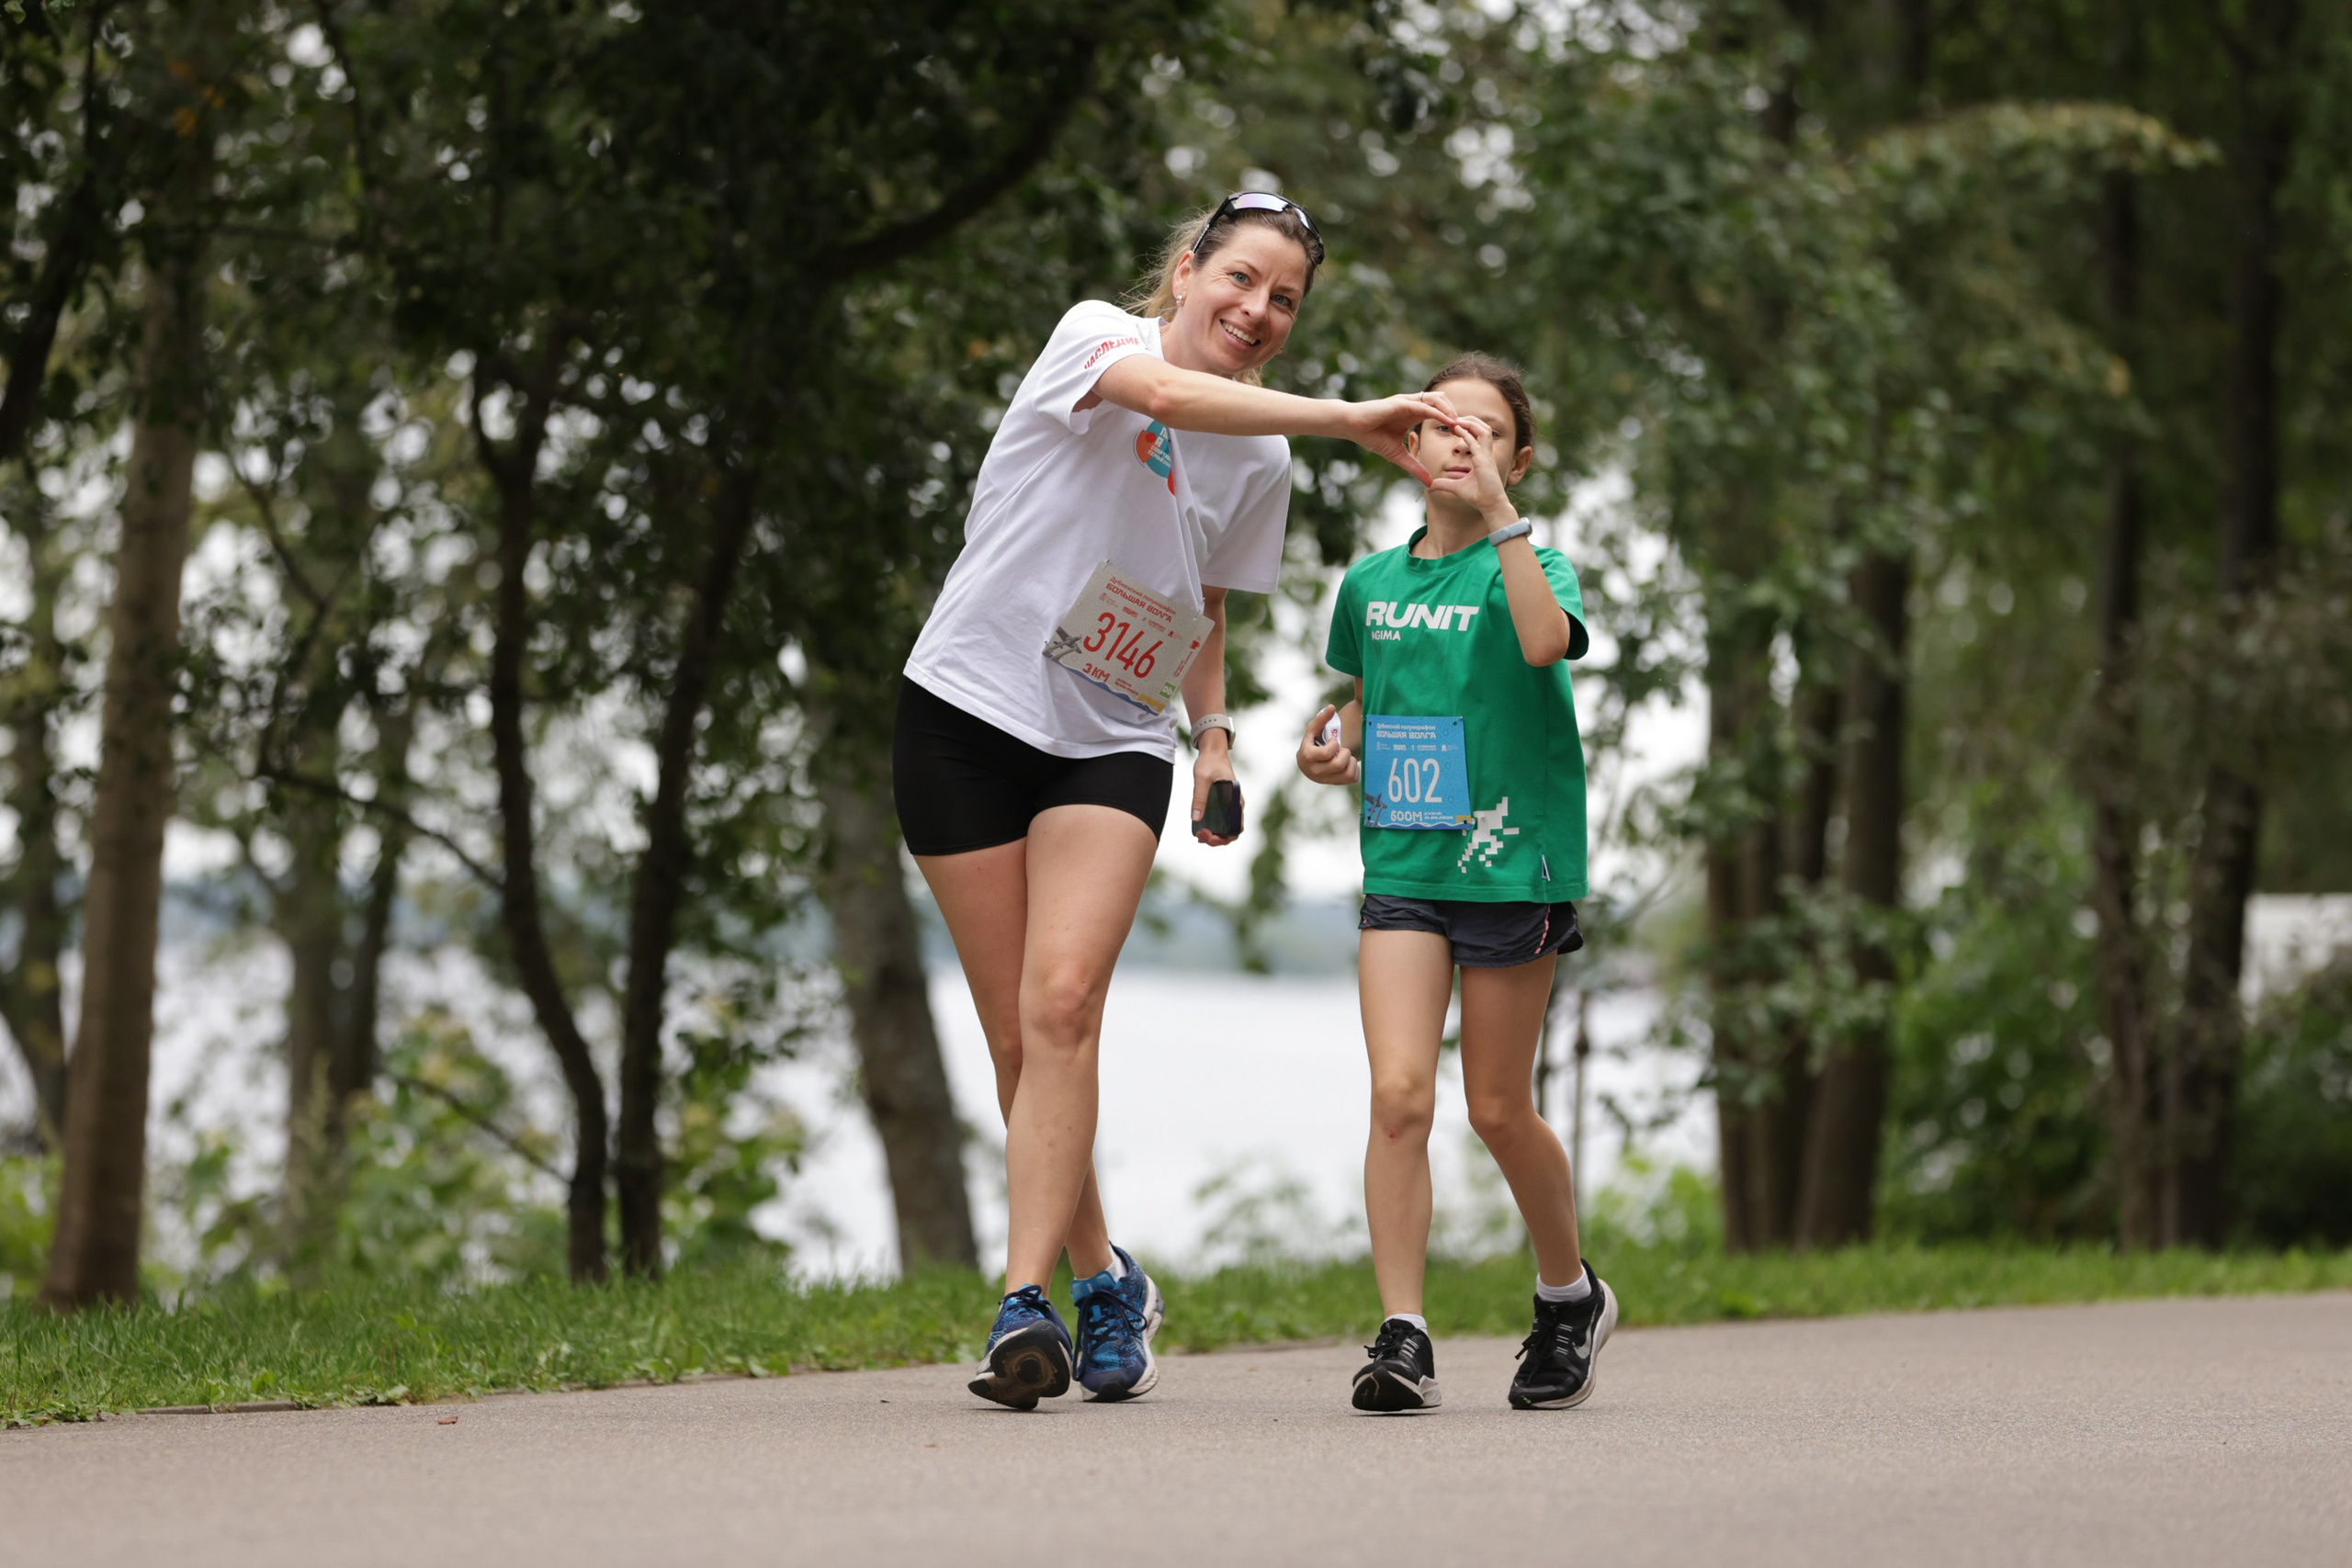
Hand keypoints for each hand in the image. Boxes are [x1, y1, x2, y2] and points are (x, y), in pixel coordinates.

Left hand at [1191, 742, 1239, 845]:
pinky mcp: (1222, 803)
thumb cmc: (1209, 762)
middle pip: (1231, 831)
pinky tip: (1199, 827)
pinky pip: (1220, 820)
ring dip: (1214, 835)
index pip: (1237, 827)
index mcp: (1236, 800)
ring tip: (1199, 835)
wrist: (1212, 751)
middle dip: (1217, 839)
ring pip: (1225, 827)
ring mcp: (1229, 805)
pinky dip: (1212, 827)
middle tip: (1200, 837)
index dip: (1225, 838)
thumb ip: (1199, 797)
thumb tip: (1196, 819)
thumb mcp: (1202, 779)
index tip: (1210, 836)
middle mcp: (1235, 805)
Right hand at [1296, 703, 1359, 785]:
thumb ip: (1322, 718)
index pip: (1327, 753)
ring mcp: (1326, 780)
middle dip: (1344, 753)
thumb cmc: (1312, 743)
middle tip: (1341, 750)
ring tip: (1344, 756)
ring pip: (1347, 773)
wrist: (1309, 764)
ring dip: (1350, 761)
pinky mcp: (1336, 784)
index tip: (1332, 741)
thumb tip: (1332, 707)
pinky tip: (1347, 763)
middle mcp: (1315, 772)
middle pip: (1338, 764)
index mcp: (1307, 757)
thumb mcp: (1313, 730)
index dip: (1334, 745)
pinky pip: (1353, 778)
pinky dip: (1354, 769)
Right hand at [1341, 390, 1463, 485]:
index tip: (1464, 436)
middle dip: (1456, 414)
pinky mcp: (1401, 402)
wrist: (1352, 426)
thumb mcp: (1398, 456)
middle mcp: (1413, 405)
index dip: (1452, 422)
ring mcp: (1408, 401)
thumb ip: (1414, 467)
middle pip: (1443, 402)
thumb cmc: (1371, 436)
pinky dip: (1437, 412)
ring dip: (1450, 410)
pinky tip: (1446, 420)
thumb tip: (1429, 483)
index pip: (1439, 413)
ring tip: (1459, 424)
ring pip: (1437, 399)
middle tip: (1467, 429)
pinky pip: (1423, 405)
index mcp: (1413, 414)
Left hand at [1424, 413, 1516, 522]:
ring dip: (1471, 423)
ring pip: (1483, 430)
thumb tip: (1429, 486)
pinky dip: (1467, 434)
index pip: (1477, 434)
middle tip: (1454, 418)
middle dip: (1470, 420)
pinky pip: (1476, 443)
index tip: (1453, 425)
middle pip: (1483, 427)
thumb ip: (1443, 484)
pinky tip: (1457, 429)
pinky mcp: (1484, 462)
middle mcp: (1486, 453)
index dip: (1467, 427)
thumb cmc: (1477, 496)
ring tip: (1457, 420)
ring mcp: (1487, 456)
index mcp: (1482, 456)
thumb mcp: (1456, 488)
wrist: (1490, 505)